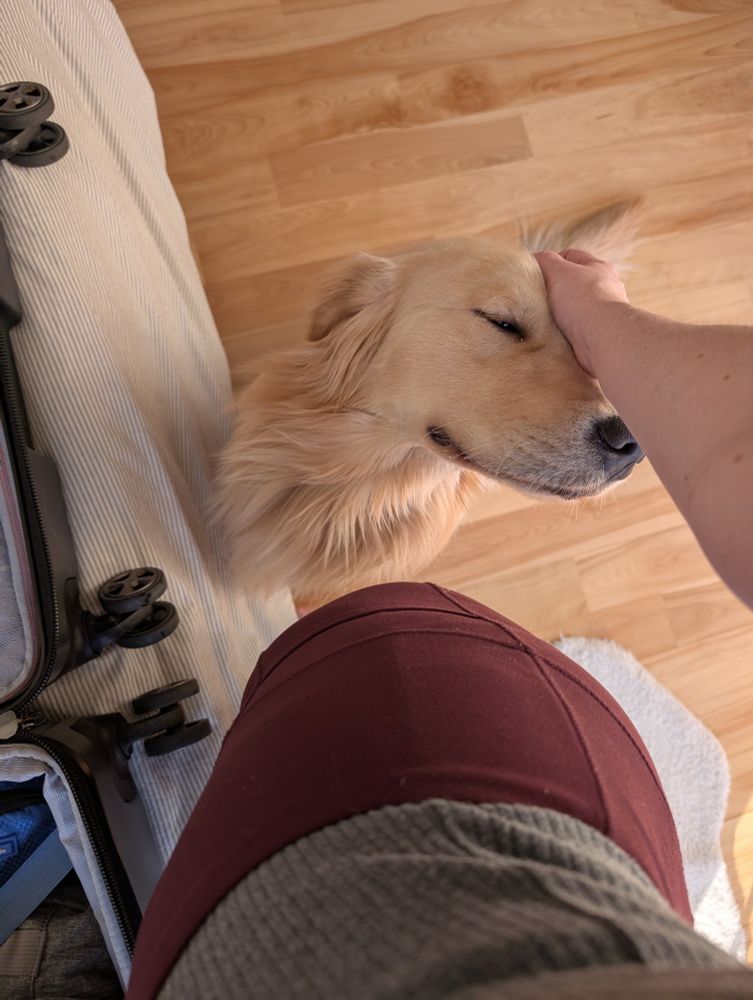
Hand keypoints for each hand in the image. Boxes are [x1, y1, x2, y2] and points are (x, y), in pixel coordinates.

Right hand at [534, 249, 629, 375]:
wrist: (602, 338)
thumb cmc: (584, 300)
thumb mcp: (558, 271)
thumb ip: (545, 261)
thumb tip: (536, 259)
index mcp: (598, 268)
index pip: (570, 256)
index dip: (550, 262)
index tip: (534, 273)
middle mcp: (605, 289)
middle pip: (572, 284)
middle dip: (553, 290)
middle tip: (535, 297)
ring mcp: (602, 314)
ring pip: (572, 309)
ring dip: (557, 314)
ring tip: (541, 318)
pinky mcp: (597, 335)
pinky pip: (574, 330)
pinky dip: (563, 332)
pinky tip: (553, 334)